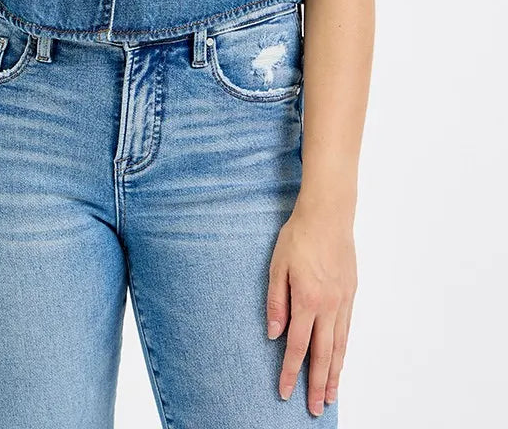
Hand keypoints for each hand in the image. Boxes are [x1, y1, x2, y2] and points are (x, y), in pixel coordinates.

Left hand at [266, 202, 356, 416]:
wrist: (328, 215)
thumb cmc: (299, 237)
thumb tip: (274, 333)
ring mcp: (343, 301)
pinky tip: (341, 361)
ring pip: (339, 347)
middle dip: (318, 385)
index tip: (284, 392)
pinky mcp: (351, 294)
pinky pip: (347, 330)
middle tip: (315, 409)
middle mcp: (328, 306)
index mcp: (307, 300)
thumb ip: (276, 301)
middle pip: (323, 355)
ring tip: (332, 395)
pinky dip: (344, 351)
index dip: (290, 372)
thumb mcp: (277, 266)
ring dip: (335, 374)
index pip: (298, 346)